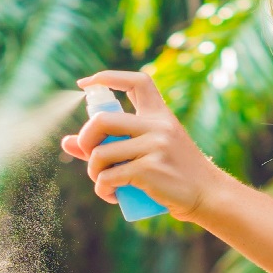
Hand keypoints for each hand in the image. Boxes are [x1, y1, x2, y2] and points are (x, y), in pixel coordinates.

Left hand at [61, 70, 233, 220]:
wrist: (207, 195)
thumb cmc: (174, 174)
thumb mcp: (146, 152)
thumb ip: (109, 145)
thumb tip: (66, 141)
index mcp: (160, 114)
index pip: (137, 81)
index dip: (107, 77)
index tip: (85, 84)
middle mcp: (158, 125)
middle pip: (102, 120)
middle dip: (85, 139)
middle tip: (89, 155)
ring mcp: (155, 146)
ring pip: (101, 154)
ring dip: (93, 173)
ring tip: (103, 183)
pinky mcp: (150, 169)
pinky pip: (109, 177)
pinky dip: (102, 189)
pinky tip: (111, 195)